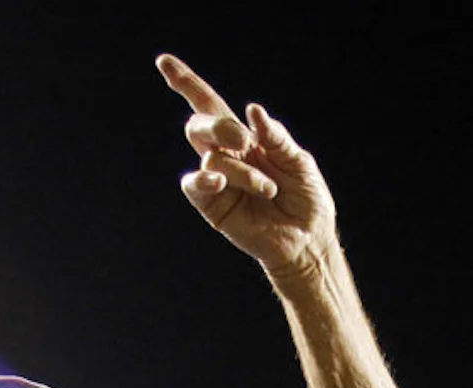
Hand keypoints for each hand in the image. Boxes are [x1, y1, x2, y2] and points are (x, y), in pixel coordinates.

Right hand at [156, 54, 336, 276]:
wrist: (308, 240)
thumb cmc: (307, 200)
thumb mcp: (299, 161)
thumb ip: (276, 137)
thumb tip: (251, 110)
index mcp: (246, 139)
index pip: (210, 106)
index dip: (187, 84)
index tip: (164, 62)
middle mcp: (227, 156)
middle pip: (200, 126)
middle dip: (218, 127)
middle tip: (244, 141)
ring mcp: (218, 182)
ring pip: (210, 158)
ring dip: (242, 171)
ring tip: (268, 190)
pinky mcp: (213, 207)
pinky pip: (194, 185)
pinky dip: (204, 179)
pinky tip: (218, 181)